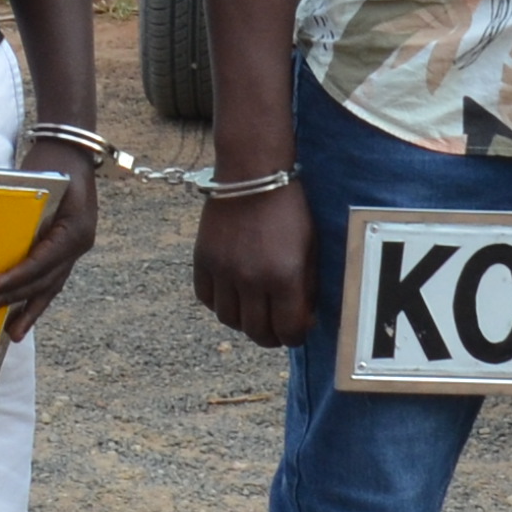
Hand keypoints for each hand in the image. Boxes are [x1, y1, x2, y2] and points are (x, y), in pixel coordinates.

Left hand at [0, 134, 104, 338]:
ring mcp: (75, 249)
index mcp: (75, 231)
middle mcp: (79, 244)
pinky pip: (50, 278)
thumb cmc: (51, 164)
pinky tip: (22, 314)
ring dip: (29, 309)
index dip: (15, 279)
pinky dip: (36, 297)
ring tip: (12, 332)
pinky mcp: (66, 249)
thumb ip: (22, 215)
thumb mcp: (38, 186)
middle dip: (15, 297)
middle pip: (44, 279)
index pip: (41, 263)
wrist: (71, 151)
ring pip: (50, 286)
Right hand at [192, 180, 315, 349]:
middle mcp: (251, 279)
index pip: (288, 330)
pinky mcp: (202, 260)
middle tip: (275, 329)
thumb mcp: (310, 248)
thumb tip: (304, 319)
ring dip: (243, 321)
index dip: (294, 336)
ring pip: (229, 320)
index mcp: (284, 276)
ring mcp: (223, 271)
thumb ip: (307, 287)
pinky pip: (207, 299)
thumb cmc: (288, 210)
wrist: (252, 174)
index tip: (296, 331)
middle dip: (270, 336)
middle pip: (256, 332)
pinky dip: (219, 303)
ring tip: (253, 311)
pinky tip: (232, 294)